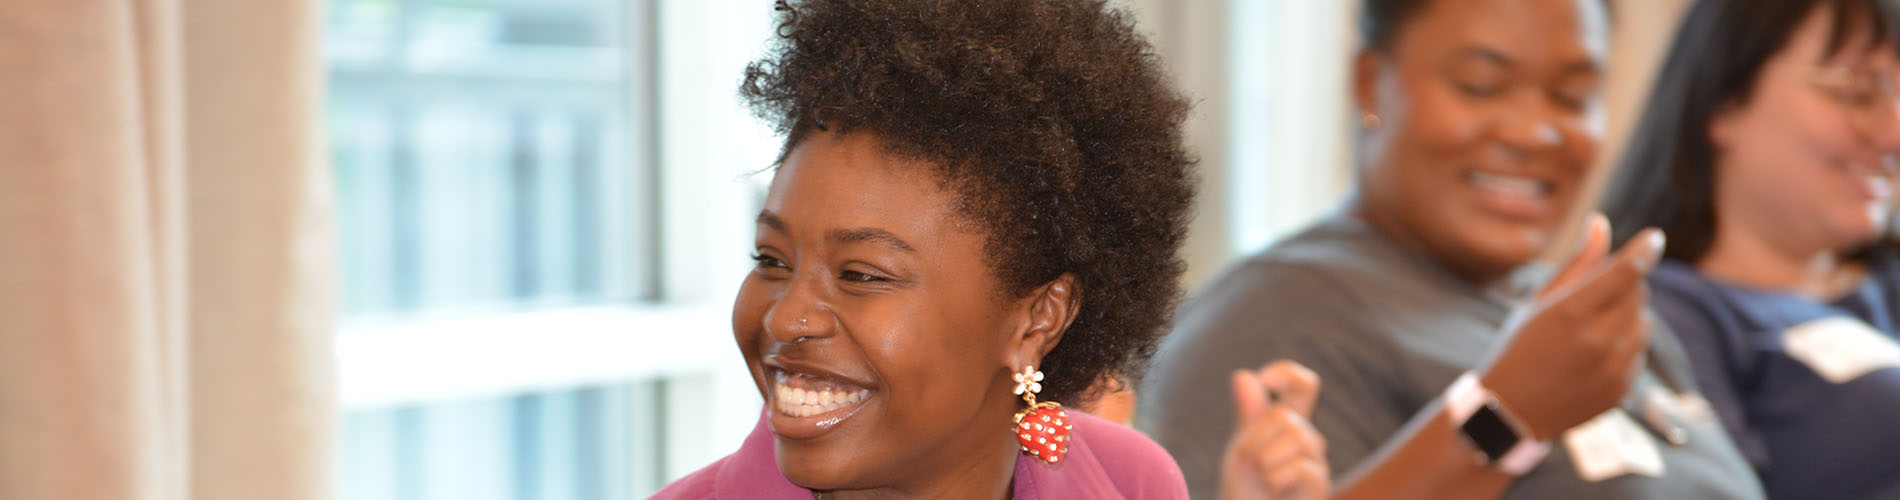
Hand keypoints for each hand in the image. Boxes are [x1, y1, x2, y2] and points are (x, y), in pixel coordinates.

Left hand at [1221, 360, 1328, 499]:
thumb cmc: (1247, 491)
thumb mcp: (1243, 447)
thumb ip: (1249, 414)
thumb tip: (1243, 376)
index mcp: (1289, 423)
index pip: (1303, 383)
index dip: (1286, 373)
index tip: (1265, 382)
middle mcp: (1308, 439)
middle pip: (1284, 414)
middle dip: (1255, 438)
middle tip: (1251, 464)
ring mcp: (1317, 462)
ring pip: (1294, 436)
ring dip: (1264, 460)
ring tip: (1263, 479)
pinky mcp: (1320, 486)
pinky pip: (1300, 466)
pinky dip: (1275, 479)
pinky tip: (1274, 489)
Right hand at [1479, 213, 1664, 438]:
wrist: (1511, 411)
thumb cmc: (1519, 348)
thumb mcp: (1539, 302)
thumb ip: (1577, 263)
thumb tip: (1601, 223)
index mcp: (1571, 313)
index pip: (1626, 272)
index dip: (1644, 251)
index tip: (1655, 237)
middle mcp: (1598, 341)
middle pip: (1637, 294)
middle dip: (1622, 287)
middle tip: (1589, 299)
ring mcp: (1614, 368)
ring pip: (1643, 322)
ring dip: (1627, 315)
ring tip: (1590, 329)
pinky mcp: (1623, 388)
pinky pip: (1640, 351)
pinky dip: (1625, 344)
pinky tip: (1594, 354)